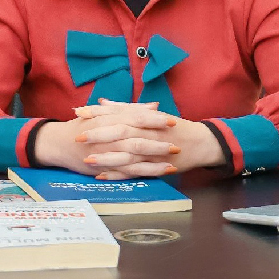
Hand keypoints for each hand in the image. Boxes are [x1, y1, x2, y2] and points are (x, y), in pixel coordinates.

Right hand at [34, 102, 178, 177]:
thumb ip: (130, 109)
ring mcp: (105, 153)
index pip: (134, 118)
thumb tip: (154, 106)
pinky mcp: (104, 168)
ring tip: (172, 160)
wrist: (58, 143)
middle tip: (177, 142)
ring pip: (133, 156)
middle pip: (135, 138)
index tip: (171, 121)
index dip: (153, 120)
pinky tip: (159, 172)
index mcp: (108, 119)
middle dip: (158, 140)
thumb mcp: (104, 112)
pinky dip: (144, 172)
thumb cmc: (83, 125)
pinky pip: (127, 172)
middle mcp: (107, 136)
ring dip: (154, 159)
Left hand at [75, 99, 225, 178]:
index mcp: (144, 116)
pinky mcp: (156, 165)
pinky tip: (103, 176)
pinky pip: (136, 171)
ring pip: (127, 152)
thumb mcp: (149, 114)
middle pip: (120, 130)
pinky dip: (119, 174)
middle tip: (78, 136)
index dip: (97, 112)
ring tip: (87, 159)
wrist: (200, 142)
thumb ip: (126, 107)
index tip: (79, 112)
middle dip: (98, 133)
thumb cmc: (172, 126)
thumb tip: (103, 102)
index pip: (117, 112)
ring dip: (106, 156)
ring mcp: (152, 149)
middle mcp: (147, 131)